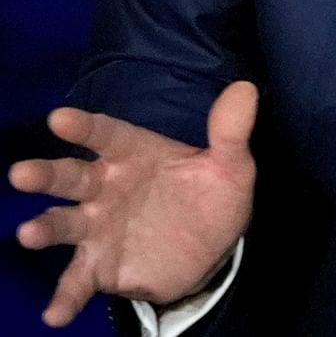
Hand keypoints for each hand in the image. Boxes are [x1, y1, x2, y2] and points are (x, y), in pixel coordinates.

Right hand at [10, 81, 257, 326]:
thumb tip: (244, 89)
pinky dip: (65, 297)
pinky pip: (78, 281)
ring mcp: (99, 228)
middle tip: (21, 173)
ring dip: (45, 229)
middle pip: (72, 177)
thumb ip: (230, 132)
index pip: (106, 135)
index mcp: (133, 154)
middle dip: (45, 175)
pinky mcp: (100, 265)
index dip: (83, 127)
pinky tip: (54, 314)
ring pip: (65, 225)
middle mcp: (106, 188)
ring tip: (28, 234)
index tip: (58, 118)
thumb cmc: (210, 196)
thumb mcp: (230, 167)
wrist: (212, 248)